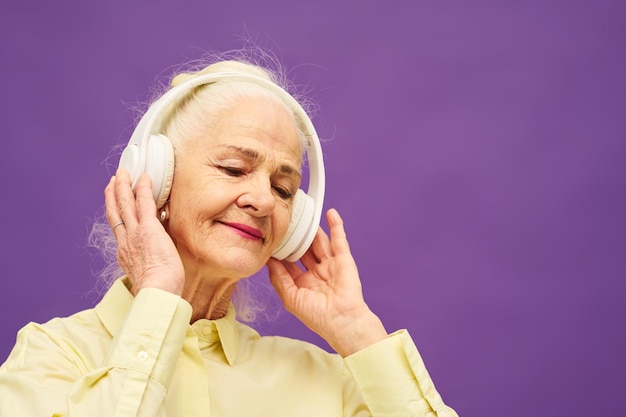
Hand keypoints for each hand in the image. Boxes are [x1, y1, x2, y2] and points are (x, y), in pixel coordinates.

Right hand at [104, 169, 184, 295]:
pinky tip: (143, 178)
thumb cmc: (159, 291)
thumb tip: (156, 260)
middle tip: (113, 180)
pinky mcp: (148, 228)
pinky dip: (143, 189)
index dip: (114, 213)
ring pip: (124, 205)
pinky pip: (144, 203)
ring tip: (122, 173)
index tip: (113, 203)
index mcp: (125, 254)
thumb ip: (148, 263)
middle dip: (113, 194)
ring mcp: (135, 233)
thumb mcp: (147, 275)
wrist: (157, 292)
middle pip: (115, 212)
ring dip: (123, 187)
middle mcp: (125, 241)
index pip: (118, 229)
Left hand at [267, 209, 387, 356]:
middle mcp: (316, 272)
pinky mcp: (344, 260)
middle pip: (302, 249)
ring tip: (302, 214)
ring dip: (311, 229)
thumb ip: (279, 279)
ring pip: (318, 242)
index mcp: (303, 283)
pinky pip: (339, 240)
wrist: (342, 321)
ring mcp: (330, 265)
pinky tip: (330, 213)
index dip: (280, 251)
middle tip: (285, 222)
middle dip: (294, 238)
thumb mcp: (291, 298)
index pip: (289, 262)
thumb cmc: (318, 316)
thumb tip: (268, 261)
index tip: (270, 238)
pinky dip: (336, 226)